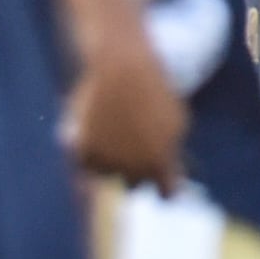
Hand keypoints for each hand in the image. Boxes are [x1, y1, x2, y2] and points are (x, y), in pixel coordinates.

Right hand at [67, 42, 190, 191]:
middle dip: (134, 169)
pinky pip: (86, 164)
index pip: (167, 193)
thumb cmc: (153, 87)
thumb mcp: (176, 120)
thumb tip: (173, 171)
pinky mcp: (83, 152)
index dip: (164, 185)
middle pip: (135, 184)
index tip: (160, 174)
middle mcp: (135, 169)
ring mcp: (108, 162)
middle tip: (131, 141)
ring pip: (107, 173)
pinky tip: (93, 128)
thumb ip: (172, 150)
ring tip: (111, 127)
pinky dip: (87, 151)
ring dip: (110, 158)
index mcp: (162, 163)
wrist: (121, 65)